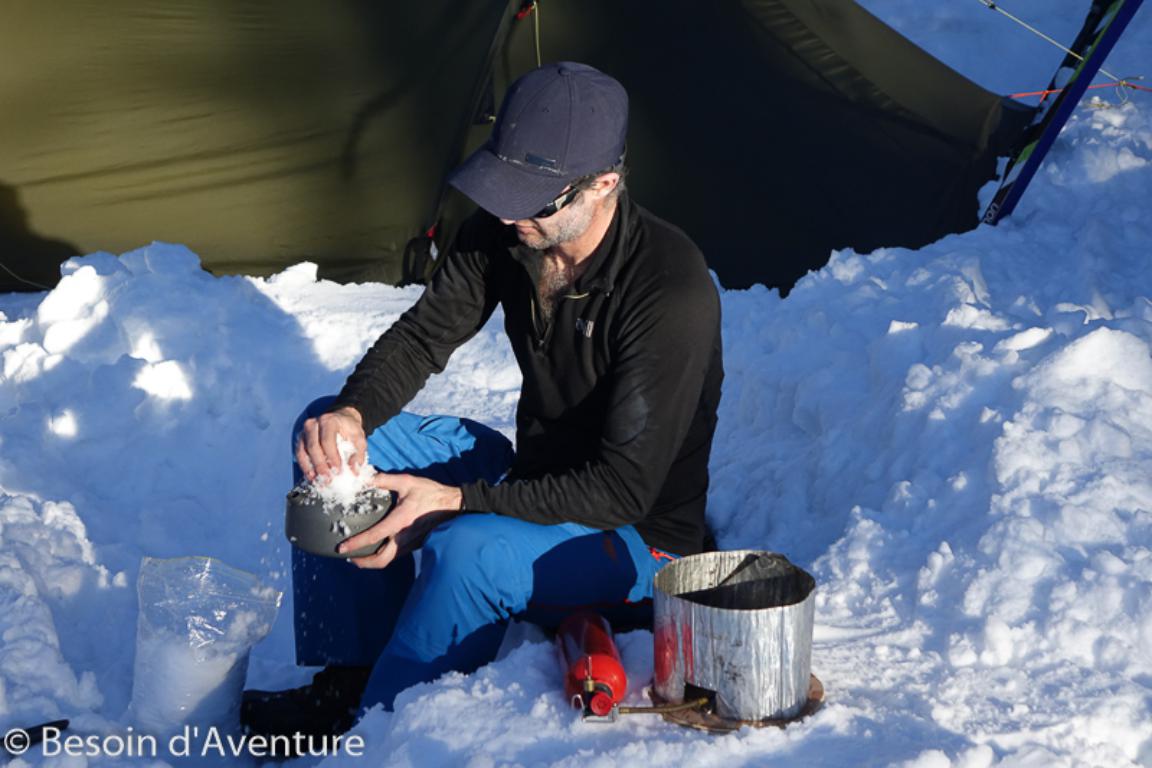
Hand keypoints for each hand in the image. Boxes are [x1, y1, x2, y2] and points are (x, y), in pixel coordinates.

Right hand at [295, 406, 365, 482]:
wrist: (341, 420)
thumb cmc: (350, 429)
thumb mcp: (359, 438)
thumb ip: (358, 454)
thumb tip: (354, 470)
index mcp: (329, 421)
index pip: (327, 440)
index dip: (332, 457)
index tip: (337, 470)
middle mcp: (313, 424)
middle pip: (313, 447)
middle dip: (320, 465)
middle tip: (327, 479)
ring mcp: (305, 432)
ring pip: (302, 451)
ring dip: (309, 468)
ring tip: (317, 480)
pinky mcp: (300, 439)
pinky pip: (299, 454)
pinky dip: (305, 467)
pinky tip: (311, 477)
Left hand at [339, 473, 462, 568]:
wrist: (454, 505)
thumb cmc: (431, 493)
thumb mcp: (407, 482)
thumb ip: (385, 480)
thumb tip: (365, 478)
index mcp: (400, 522)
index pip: (374, 537)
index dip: (356, 544)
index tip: (342, 548)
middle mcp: (404, 537)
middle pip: (381, 560)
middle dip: (363, 562)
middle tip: (349, 557)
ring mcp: (411, 543)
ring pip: (389, 560)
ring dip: (372, 561)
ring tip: (360, 554)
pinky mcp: (415, 544)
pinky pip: (396, 554)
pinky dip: (383, 555)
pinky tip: (377, 547)